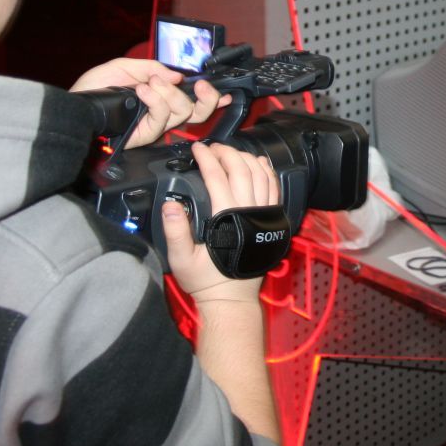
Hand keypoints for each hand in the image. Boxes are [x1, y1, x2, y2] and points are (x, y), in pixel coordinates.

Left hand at [70, 58, 231, 147]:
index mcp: (161, 98)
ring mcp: (154, 125)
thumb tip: (176, 75)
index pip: (193, 102)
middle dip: (205, 97)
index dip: (213, 99)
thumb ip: (151, 67)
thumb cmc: (93, 89)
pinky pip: (162, 117)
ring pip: (183, 112)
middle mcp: (162, 114)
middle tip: (198, 85)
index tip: (226, 92)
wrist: (74, 107)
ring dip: (169, 93)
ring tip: (149, 84)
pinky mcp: (145, 134)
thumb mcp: (124, 67)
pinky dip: (155, 99)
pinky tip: (142, 91)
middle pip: (198, 112)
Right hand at [163, 143, 279, 302]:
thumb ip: (175, 231)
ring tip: (231, 151)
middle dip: (227, 152)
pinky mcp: (271, 220)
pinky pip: (274, 189)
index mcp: (226, 218)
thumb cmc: (206, 280)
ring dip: (246, 158)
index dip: (206, 158)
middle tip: (212, 147)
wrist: (231, 298)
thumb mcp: (181, 259)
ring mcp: (263, 215)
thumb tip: (171, 205)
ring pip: (261, 175)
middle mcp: (249, 212)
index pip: (217, 177)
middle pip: (241, 170)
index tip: (197, 149)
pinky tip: (258, 163)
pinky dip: (267, 172)